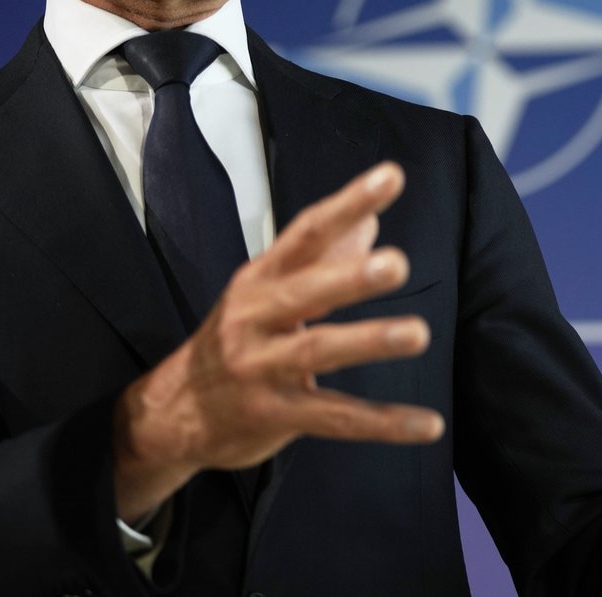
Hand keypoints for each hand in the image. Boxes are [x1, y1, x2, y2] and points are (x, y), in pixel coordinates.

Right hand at [111, 162, 443, 522]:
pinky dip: (384, 423)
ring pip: (318, 352)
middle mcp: (255, 318)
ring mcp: (261, 369)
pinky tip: (429, 425)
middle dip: (349, 277)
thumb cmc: (237, 338)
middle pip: (304, 292)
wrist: (172, 413)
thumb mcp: (269, 291)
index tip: (392, 177)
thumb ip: (322, 257)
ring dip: (369, 341)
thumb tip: (370, 220)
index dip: (347, 202)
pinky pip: (336, 418)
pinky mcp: (274, 416)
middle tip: (398, 263)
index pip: (306, 233)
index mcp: (260, 279)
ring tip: (418, 334)